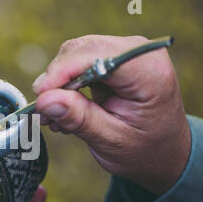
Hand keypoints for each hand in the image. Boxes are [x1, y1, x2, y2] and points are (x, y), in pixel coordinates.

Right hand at [33, 35, 190, 194]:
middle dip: (56, 80)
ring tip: (54, 117)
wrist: (161, 151)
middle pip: (82, 50)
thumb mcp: (111, 141)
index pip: (98, 56)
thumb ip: (79, 118)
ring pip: (74, 53)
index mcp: (149, 73)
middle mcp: (138, 53)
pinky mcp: (112, 57)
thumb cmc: (143, 149)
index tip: (40, 97)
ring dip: (57, 84)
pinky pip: (77, 61)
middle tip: (44, 114)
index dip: (63, 71)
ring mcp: (124, 52)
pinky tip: (64, 109)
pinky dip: (64, 84)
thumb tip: (44, 100)